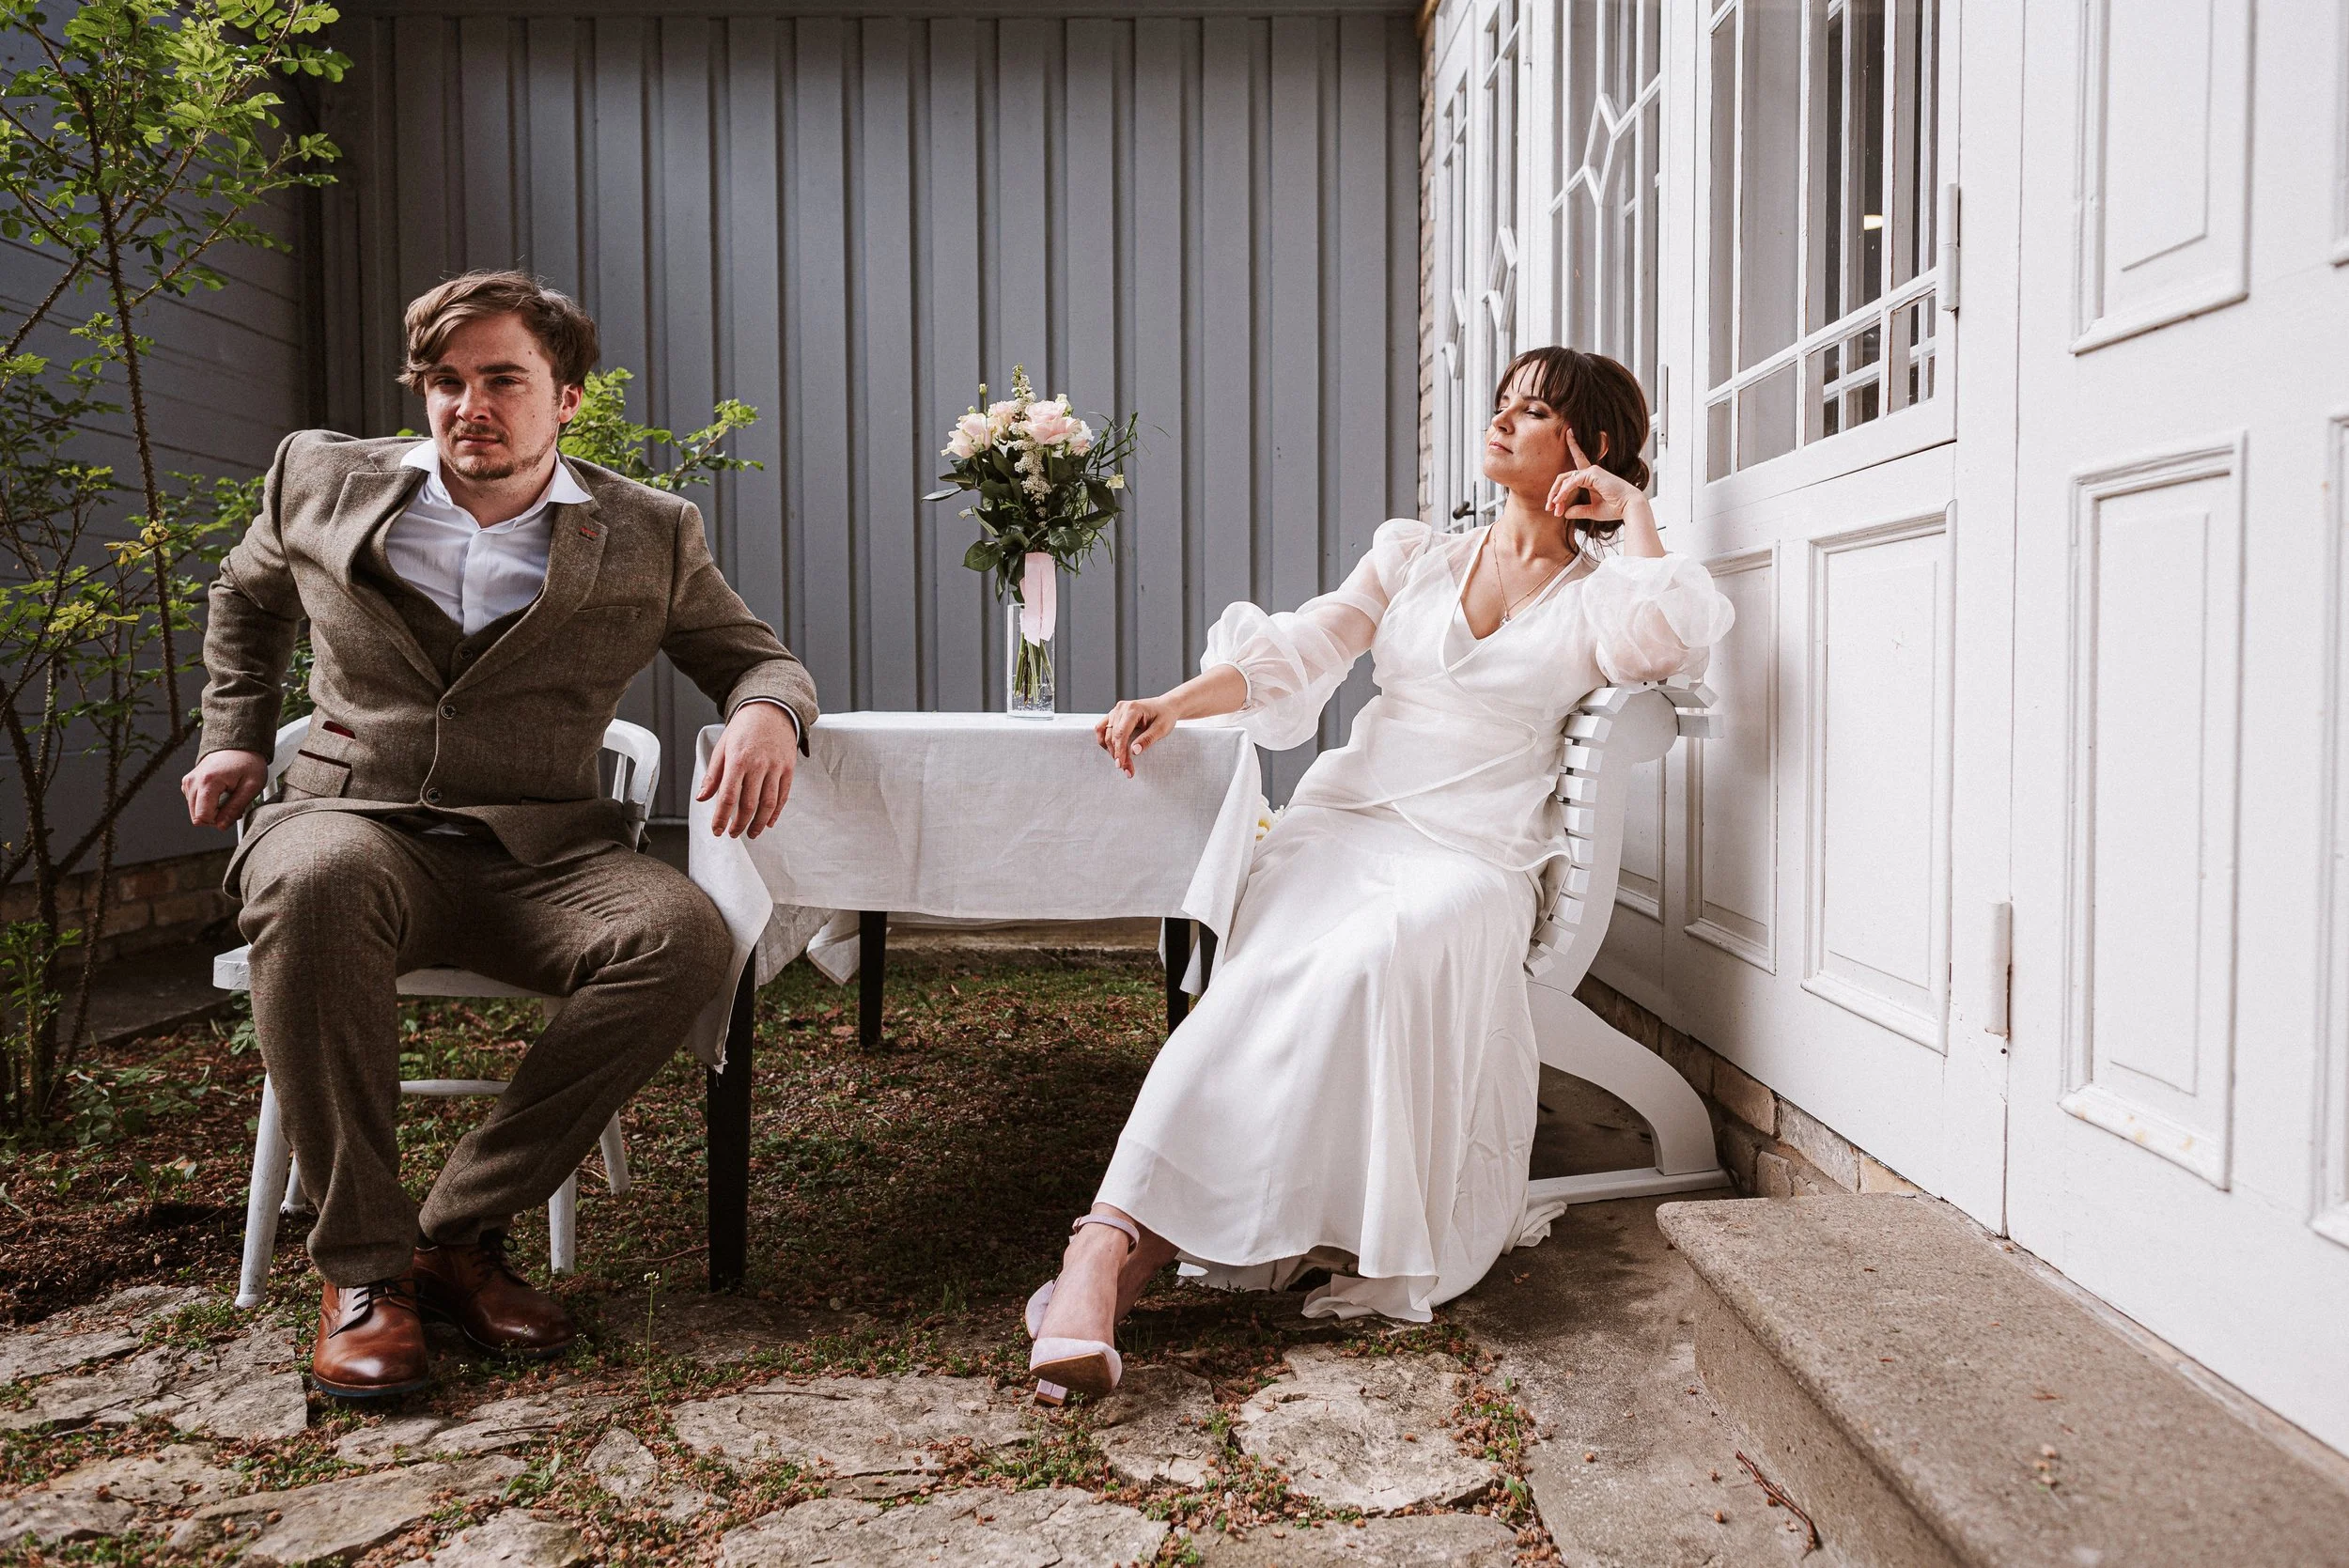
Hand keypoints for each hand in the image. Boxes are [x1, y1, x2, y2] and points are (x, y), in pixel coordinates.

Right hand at [182, 750, 269, 829]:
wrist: (240, 744)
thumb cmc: (248, 763)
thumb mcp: (251, 787)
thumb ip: (235, 808)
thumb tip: (221, 826)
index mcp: (207, 781)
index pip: (203, 817)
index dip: (219, 821)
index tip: (233, 812)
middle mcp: (193, 781)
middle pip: (197, 816)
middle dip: (216, 817)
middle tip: (233, 805)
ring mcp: (188, 781)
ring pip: (195, 811)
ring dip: (213, 810)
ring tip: (229, 798)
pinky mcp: (189, 782)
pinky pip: (195, 803)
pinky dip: (208, 803)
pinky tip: (222, 795)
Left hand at [697, 702, 798, 837]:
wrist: (771, 710)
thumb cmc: (744, 728)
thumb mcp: (722, 747)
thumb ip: (713, 775)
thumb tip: (702, 798)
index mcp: (738, 760)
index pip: (728, 796)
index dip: (722, 817)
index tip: (717, 830)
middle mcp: (758, 765)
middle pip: (749, 804)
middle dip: (740, 824)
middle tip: (733, 834)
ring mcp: (776, 767)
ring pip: (768, 804)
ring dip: (759, 823)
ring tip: (752, 833)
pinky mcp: (788, 768)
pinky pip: (783, 796)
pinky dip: (776, 812)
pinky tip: (769, 822)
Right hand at [1095, 697, 1175, 776]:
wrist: (1165, 706)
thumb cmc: (1165, 715)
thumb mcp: (1161, 729)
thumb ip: (1147, 739)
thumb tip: (1134, 751)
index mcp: (1133, 709)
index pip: (1121, 733)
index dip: (1120, 751)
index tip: (1121, 764)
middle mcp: (1121, 708)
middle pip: (1112, 736)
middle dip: (1118, 755)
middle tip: (1127, 770)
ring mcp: (1116, 711)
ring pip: (1105, 734)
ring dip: (1111, 750)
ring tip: (1122, 762)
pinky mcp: (1114, 716)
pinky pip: (1102, 729)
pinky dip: (1105, 742)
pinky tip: (1114, 751)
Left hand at [1545, 429, 1643, 522]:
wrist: (1628, 507)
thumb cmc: (1614, 508)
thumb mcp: (1592, 510)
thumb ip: (1578, 510)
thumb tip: (1565, 513)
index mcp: (1591, 477)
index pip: (1576, 464)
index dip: (1568, 456)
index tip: (1562, 459)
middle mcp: (1590, 471)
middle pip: (1563, 477)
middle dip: (1554, 492)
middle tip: (1548, 507)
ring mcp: (1591, 471)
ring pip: (1565, 479)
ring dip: (1556, 494)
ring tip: (1552, 508)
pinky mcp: (1592, 474)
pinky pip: (1572, 482)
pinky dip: (1563, 492)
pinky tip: (1559, 501)